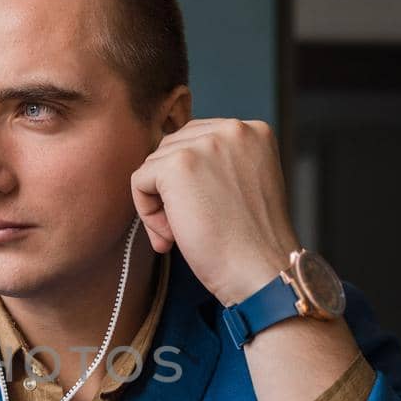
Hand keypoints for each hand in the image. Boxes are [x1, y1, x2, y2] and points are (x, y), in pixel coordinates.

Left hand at [130, 117, 299, 305]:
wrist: (261, 271)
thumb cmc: (252, 241)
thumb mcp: (246, 185)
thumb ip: (218, 164)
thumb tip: (165, 163)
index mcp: (254, 131)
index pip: (197, 139)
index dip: (190, 179)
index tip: (203, 210)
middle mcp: (233, 128)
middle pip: (173, 148)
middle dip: (172, 189)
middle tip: (187, 227)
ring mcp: (205, 144)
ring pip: (154, 165)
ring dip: (160, 203)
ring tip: (182, 234)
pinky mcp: (178, 164)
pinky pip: (139, 181)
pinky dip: (146, 212)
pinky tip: (172, 236)